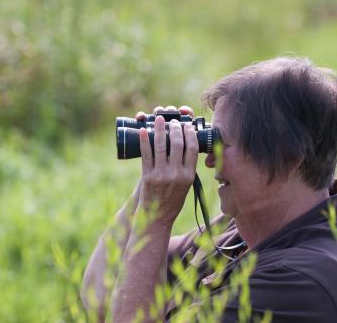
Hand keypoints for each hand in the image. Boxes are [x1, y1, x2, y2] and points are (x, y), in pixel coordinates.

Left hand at [137, 105, 198, 225]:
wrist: (157, 217)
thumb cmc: (173, 200)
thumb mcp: (186, 185)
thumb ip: (186, 168)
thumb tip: (184, 146)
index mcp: (189, 176)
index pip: (192, 148)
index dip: (190, 133)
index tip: (187, 125)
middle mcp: (176, 174)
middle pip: (178, 144)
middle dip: (175, 128)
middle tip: (173, 121)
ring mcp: (161, 175)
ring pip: (161, 146)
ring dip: (160, 129)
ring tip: (159, 118)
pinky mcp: (148, 176)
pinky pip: (146, 155)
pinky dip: (145, 141)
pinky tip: (144, 131)